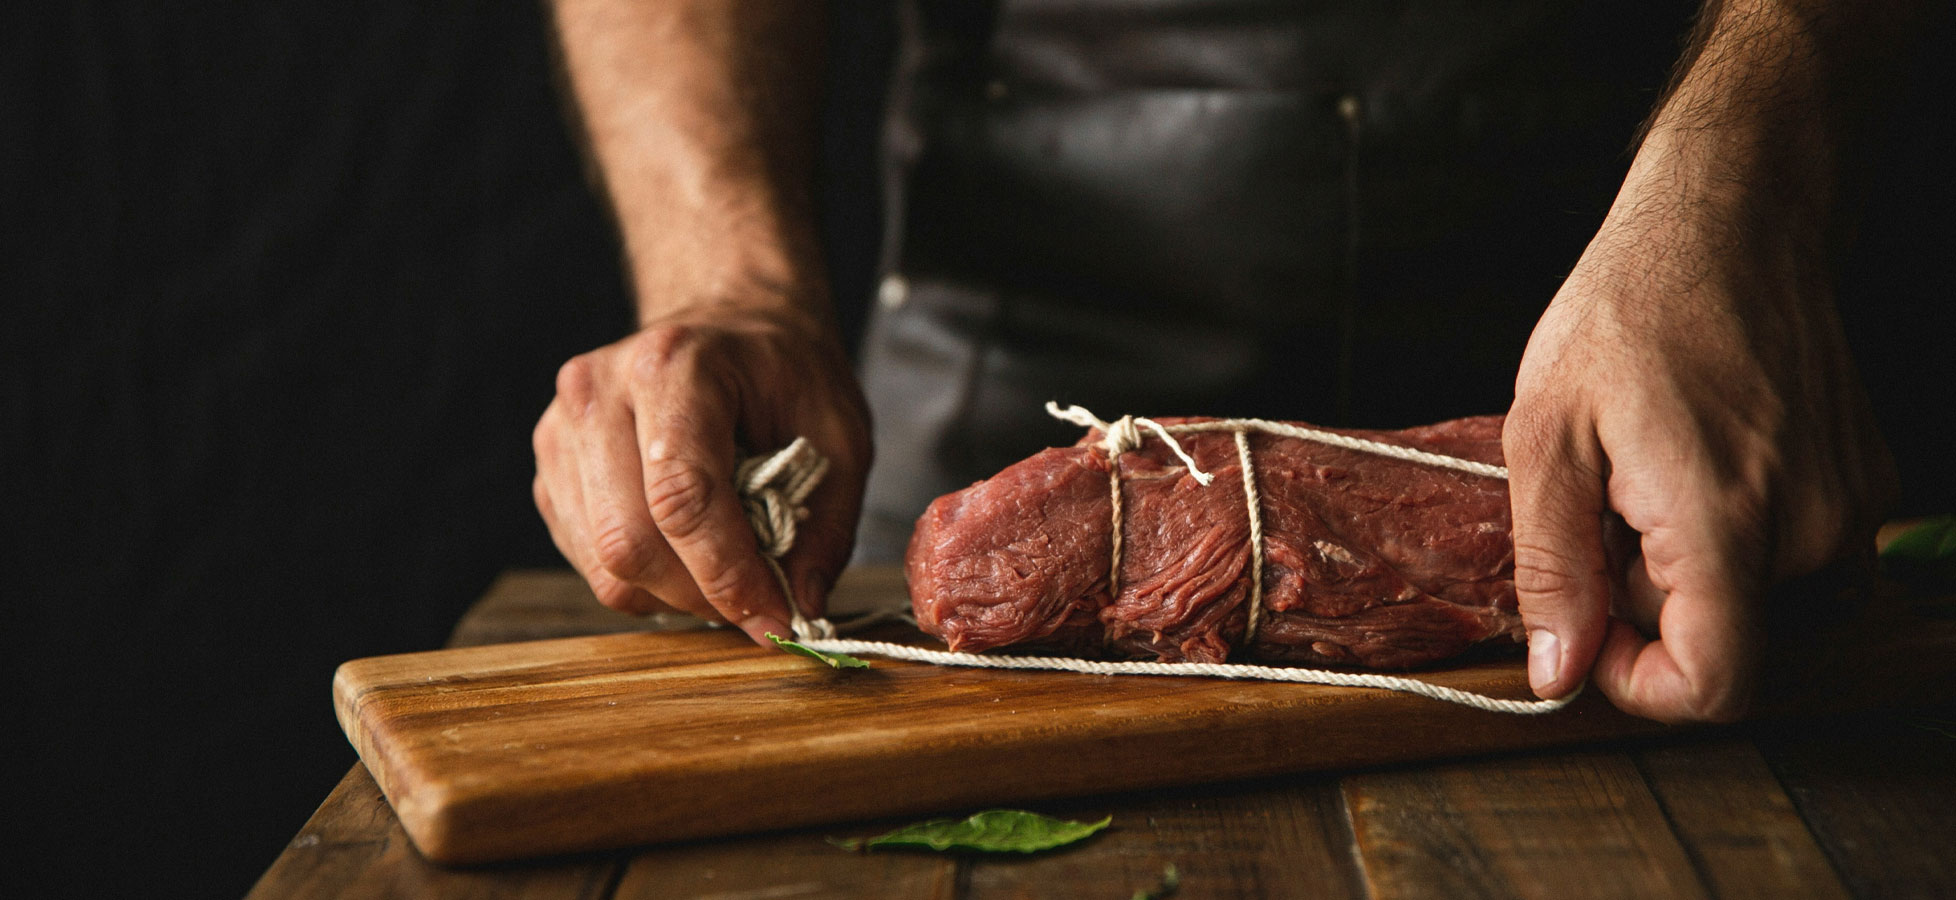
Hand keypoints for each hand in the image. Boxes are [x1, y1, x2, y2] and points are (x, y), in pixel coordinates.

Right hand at [532, 304, 872, 644]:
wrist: (726, 315)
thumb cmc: (781, 369)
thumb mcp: (839, 430)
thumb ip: (829, 522)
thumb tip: (802, 605)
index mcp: (674, 366)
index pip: (682, 496)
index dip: (728, 573)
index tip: (773, 616)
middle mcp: (600, 392)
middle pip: (629, 539)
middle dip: (699, 594)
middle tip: (755, 605)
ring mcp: (564, 428)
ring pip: (603, 560)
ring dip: (671, 594)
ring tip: (724, 572)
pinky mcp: (552, 464)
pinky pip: (587, 556)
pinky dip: (643, 577)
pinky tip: (685, 552)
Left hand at [1505, 199, 1894, 722]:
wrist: (1729, 221)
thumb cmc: (1627, 312)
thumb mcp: (1546, 437)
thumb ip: (1553, 568)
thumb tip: (1559, 673)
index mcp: (1725, 521)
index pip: (1716, 686)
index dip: (1641, 685)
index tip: (1591, 634)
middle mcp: (1809, 526)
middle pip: (1724, 643)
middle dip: (1647, 605)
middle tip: (1606, 510)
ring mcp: (1848, 505)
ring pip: (1757, 604)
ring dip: (1689, 571)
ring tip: (1646, 484)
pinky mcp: (1864, 484)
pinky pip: (1792, 559)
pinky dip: (1734, 538)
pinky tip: (1694, 465)